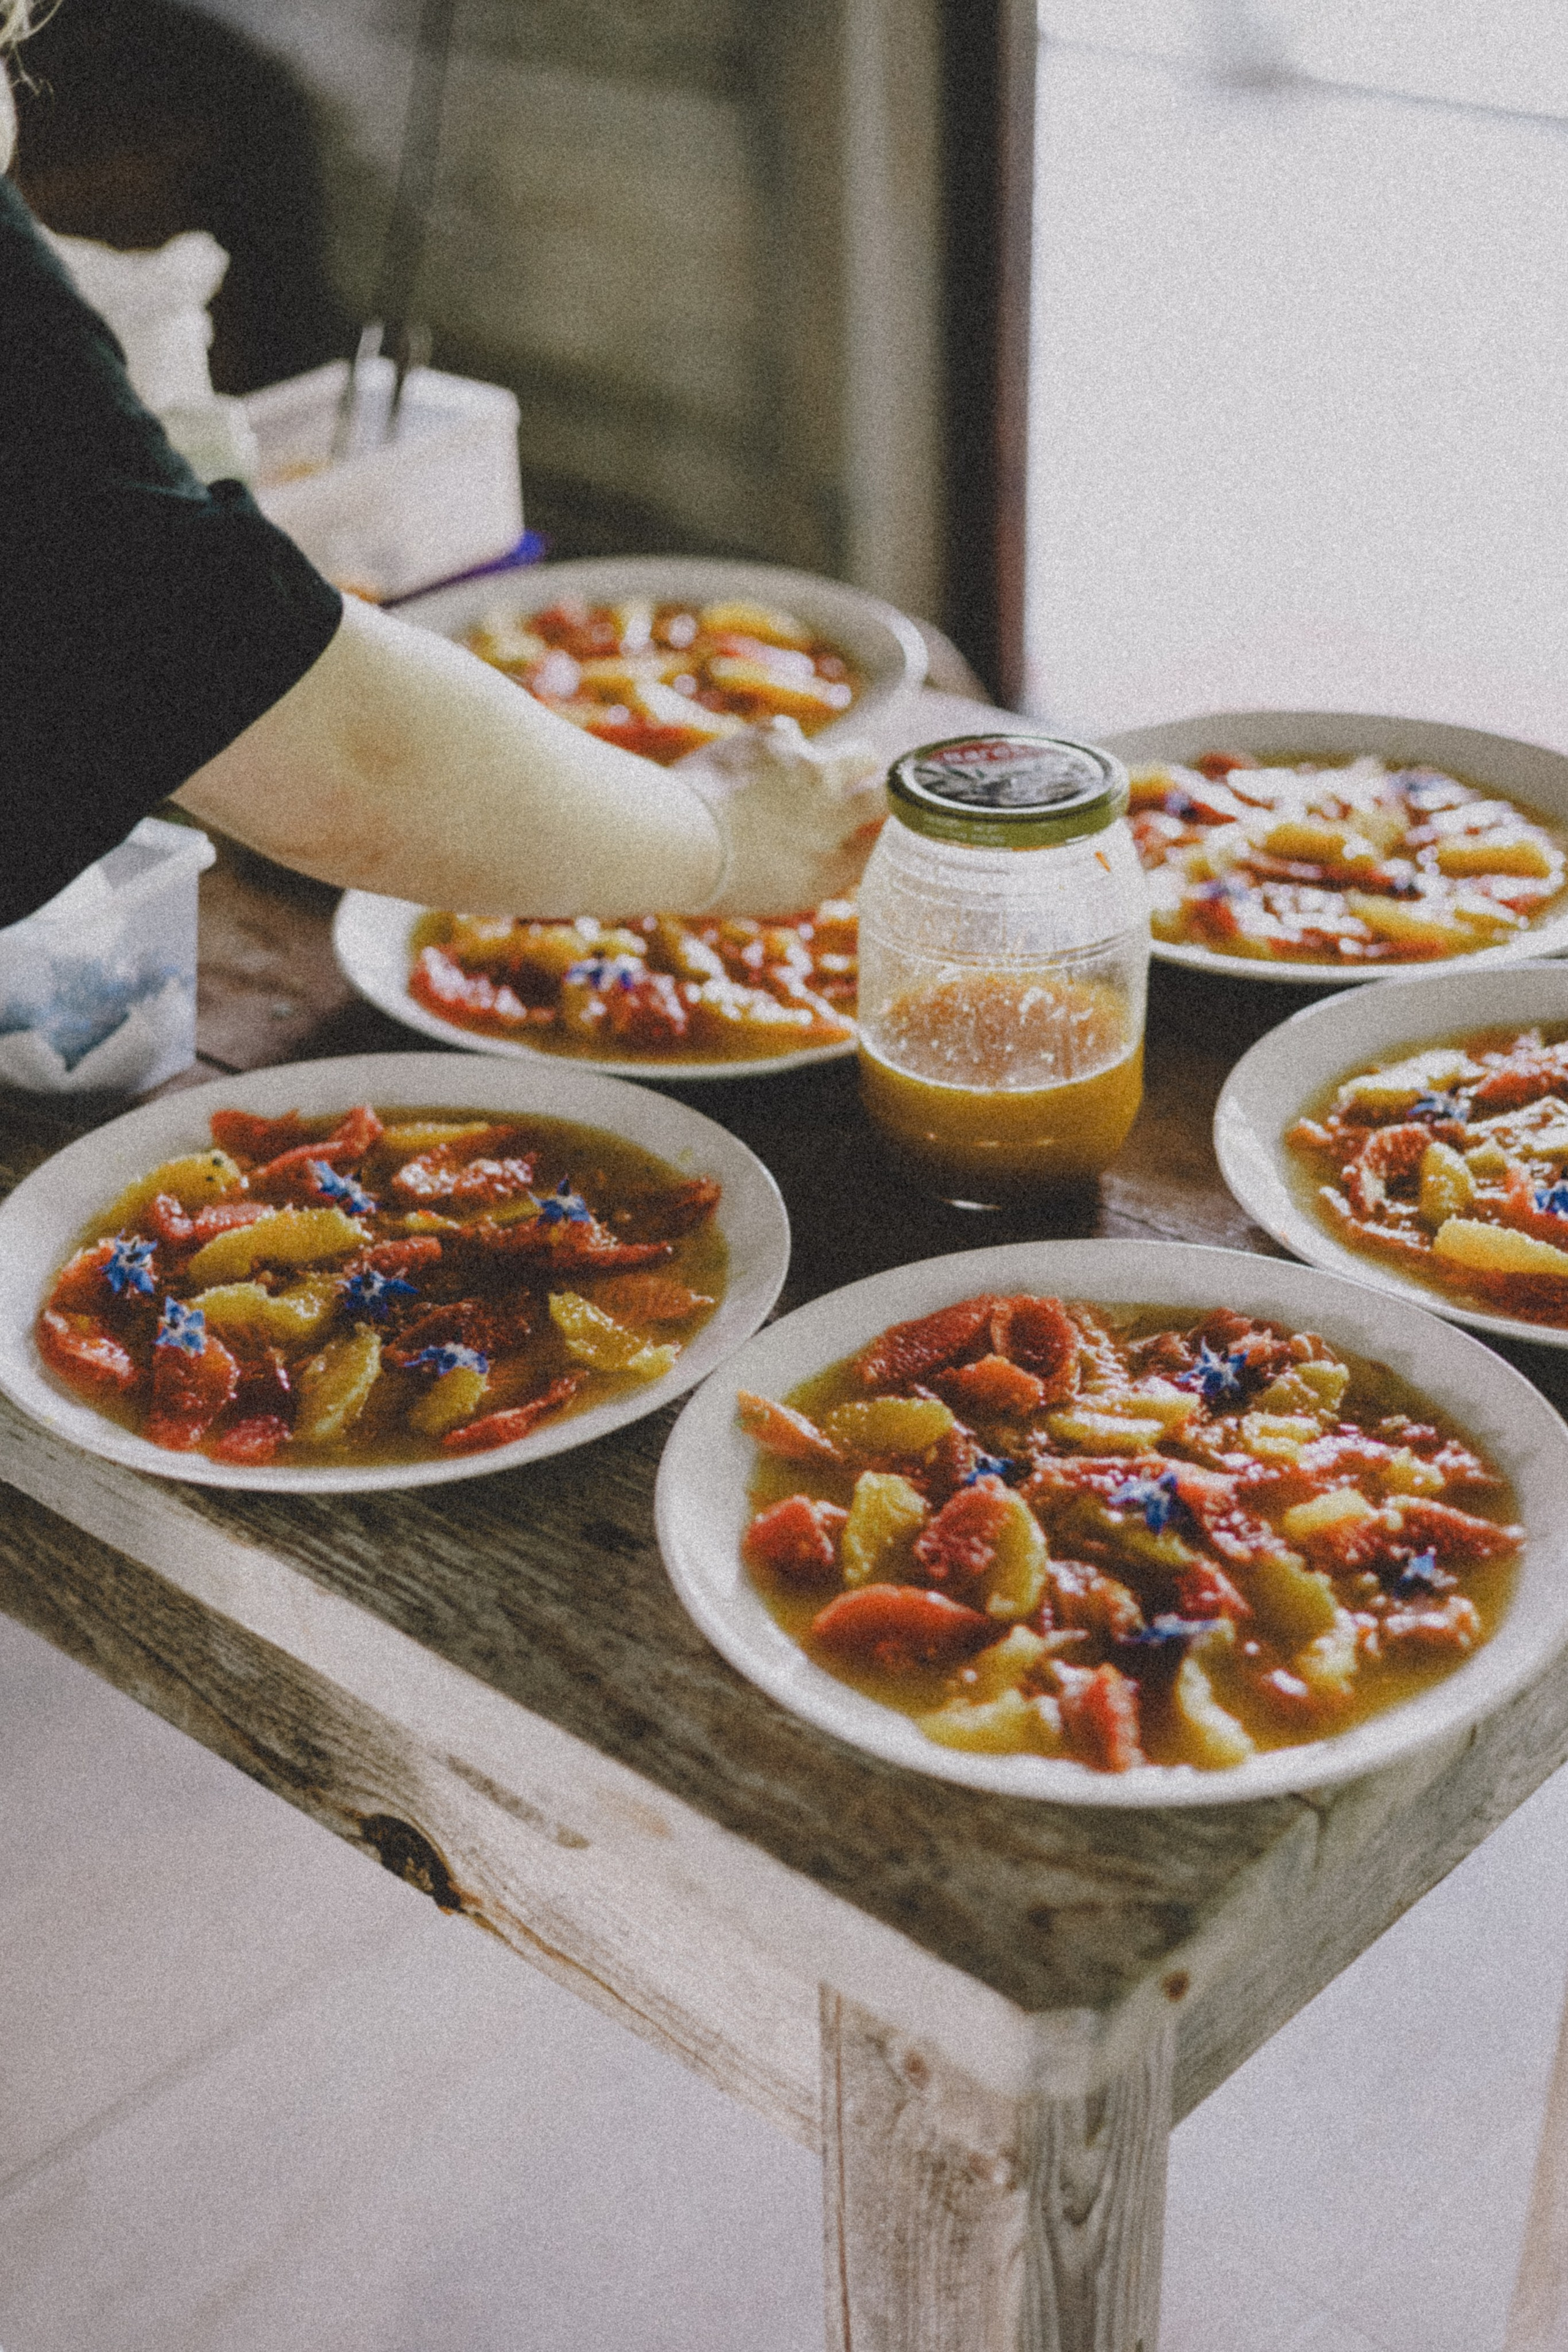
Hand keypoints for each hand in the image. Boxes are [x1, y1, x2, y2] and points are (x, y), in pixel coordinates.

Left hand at [676, 717, 885, 913]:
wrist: (676, 837)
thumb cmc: (726, 879)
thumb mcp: (792, 893)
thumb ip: (838, 870)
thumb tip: (864, 847)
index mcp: (838, 857)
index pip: (889, 834)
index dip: (891, 827)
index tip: (883, 825)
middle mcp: (834, 810)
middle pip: (886, 787)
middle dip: (882, 788)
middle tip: (864, 794)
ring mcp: (810, 768)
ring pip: (855, 752)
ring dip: (841, 763)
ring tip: (800, 780)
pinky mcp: (777, 736)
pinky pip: (792, 735)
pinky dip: (778, 749)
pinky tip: (749, 768)